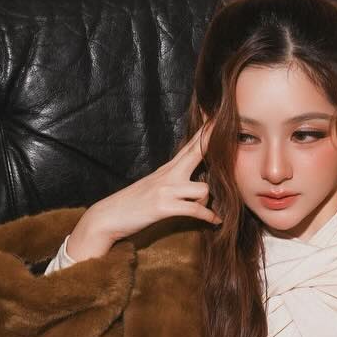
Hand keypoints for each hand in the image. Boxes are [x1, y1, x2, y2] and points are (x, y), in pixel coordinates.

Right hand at [65, 121, 217, 260]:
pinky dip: (207, 217)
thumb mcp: (155, 186)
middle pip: (196, 151)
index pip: (190, 145)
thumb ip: (175, 181)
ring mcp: (166, 189)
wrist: (108, 217)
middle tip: (229, 126)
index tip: (217, 114)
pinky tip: (215, 221)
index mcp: (168, 169)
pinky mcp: (164, 206)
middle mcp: (168, 174)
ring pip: (203, 188)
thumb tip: (196, 183)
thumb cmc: (133, 204)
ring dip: (207, 202)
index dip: (205, 130)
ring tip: (207, 211)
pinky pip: (195, 209)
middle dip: (212, 139)